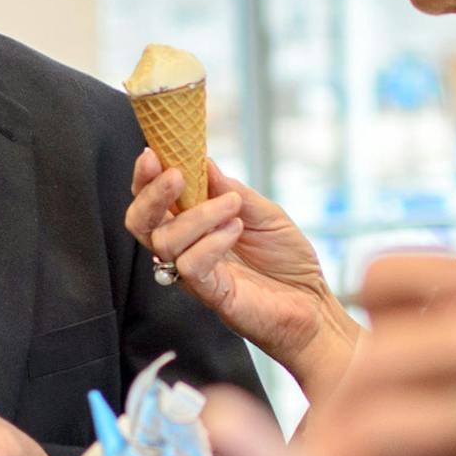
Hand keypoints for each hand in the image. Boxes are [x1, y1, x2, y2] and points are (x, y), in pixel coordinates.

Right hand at [126, 150, 360, 403]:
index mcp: (194, 226)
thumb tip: (203, 161)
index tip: (153, 153)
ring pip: (165, 242)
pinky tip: (235, 230)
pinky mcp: (211, 294)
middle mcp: (187, 249)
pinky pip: (191, 267)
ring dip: (198, 215)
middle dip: (152, 194)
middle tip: (176, 175)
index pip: (154, 201)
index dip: (146, 178)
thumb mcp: (265, 212)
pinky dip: (210, 242)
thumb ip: (231, 190)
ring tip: (233, 206)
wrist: (313, 303)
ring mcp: (195, 274)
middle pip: (142, 223)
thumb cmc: (287, 259)